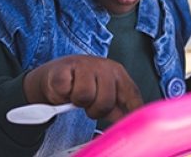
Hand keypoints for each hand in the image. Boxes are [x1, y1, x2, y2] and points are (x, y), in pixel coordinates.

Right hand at [23, 55, 142, 121]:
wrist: (57, 72)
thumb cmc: (84, 84)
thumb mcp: (104, 93)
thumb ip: (117, 109)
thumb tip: (125, 124)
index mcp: (118, 74)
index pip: (132, 95)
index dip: (133, 111)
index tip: (129, 124)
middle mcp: (104, 67)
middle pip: (106, 102)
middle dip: (95, 110)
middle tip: (88, 103)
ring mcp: (83, 65)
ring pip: (84, 96)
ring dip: (78, 101)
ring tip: (75, 95)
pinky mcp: (62, 68)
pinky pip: (64, 90)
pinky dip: (61, 95)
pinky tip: (64, 89)